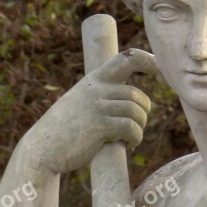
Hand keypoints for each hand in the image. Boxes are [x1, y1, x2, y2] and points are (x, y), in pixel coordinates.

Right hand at [20, 49, 155, 174]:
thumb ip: (102, 94)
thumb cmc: (65, 128)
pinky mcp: (99, 126)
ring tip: (130, 138)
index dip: (150, 61)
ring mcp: (97, 106)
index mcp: (94, 79)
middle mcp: (97, 89)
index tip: (163, 73)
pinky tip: (128, 145)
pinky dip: (135, 138)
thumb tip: (131, 100)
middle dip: (143, 112)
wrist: (42, 148)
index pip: (127, 58)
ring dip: (139, 127)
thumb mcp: (81, 100)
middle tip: (135, 125)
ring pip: (136, 111)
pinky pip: (130, 128)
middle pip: (136, 94)